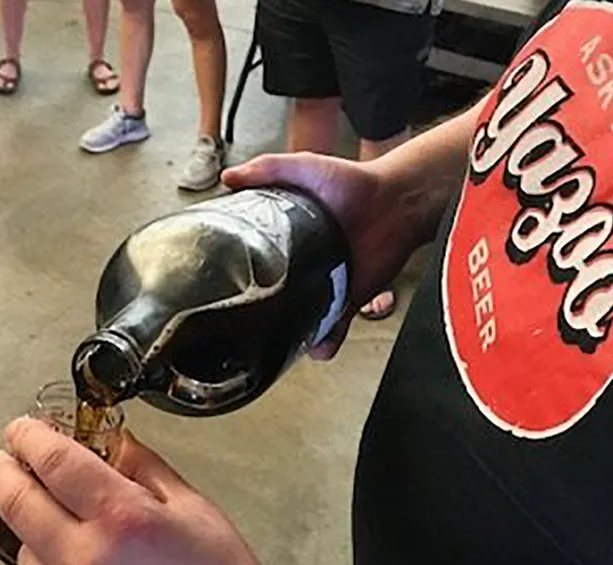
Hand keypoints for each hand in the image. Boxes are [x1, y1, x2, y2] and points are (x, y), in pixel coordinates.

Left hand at [0, 417, 264, 564]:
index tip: (23, 428)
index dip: (31, 437)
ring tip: (43, 504)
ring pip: (23, 546)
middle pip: (19, 504)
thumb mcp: (192, 508)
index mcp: (122, 519)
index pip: (55, 462)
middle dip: (2, 473)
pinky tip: (60, 544)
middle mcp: (87, 558)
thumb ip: (145, 468)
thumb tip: (114, 443)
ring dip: (26, 519)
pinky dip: (41, 555)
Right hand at [223, 153, 417, 358]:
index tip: (217, 285)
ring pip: (301, 318)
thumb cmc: (353, 181)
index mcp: (286, 237)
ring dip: (289, 333)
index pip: (254, 261)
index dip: (238, 273)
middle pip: (274, 295)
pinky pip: (334, 326)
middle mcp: (303, 264)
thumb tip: (227, 178)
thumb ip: (266, 169)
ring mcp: (326, 284)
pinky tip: (314, 348)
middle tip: (240, 325)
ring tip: (270, 344)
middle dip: (259, 312)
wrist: (395, 200)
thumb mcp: (302, 167)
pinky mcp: (350, 297)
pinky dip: (325, 342)